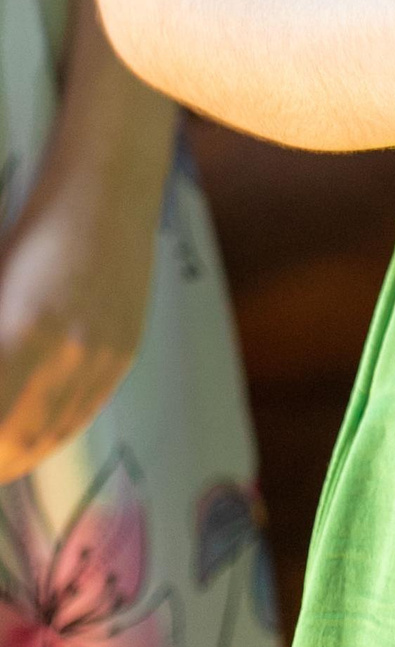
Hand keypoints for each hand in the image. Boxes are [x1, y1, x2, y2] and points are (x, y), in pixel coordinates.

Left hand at [0, 150, 162, 479]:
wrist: (109, 190)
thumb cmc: (32, 225)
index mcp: (26, 331)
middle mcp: (70, 354)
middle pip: (17, 439)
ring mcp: (104, 357)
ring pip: (52, 435)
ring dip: (17, 456)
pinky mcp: (125, 353)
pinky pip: (84, 413)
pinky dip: (53, 436)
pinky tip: (33, 440)